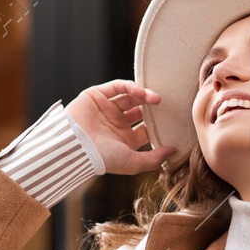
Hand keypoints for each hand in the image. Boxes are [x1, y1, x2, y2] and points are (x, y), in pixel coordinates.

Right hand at [65, 80, 179, 175]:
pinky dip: (130, 86)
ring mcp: (106, 109)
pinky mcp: (97, 96)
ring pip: (130, 97)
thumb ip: (154, 159)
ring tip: (155, 98)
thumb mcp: (133, 163)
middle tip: (165, 105)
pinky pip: (117, 87)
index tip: (173, 121)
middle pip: (140, 110)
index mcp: (124, 140)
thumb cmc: (102, 158)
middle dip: (152, 107)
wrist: (76, 147)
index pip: (146, 128)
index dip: (159, 124)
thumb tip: (174, 151)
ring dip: (144, 95)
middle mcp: (116, 124)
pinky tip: (140, 92)